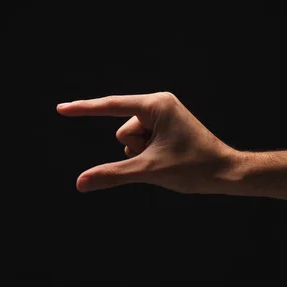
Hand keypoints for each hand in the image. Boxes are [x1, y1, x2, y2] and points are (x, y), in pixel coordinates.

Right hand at [57, 92, 238, 193]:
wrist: (225, 173)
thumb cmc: (193, 167)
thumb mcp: (148, 170)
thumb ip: (112, 174)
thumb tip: (80, 183)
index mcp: (156, 105)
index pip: (110, 106)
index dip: (83, 109)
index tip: (61, 109)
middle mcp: (159, 104)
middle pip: (122, 131)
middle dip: (136, 150)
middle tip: (164, 157)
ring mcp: (163, 114)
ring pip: (131, 139)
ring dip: (143, 155)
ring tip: (170, 158)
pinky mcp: (166, 126)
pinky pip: (142, 142)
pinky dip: (149, 154)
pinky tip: (170, 158)